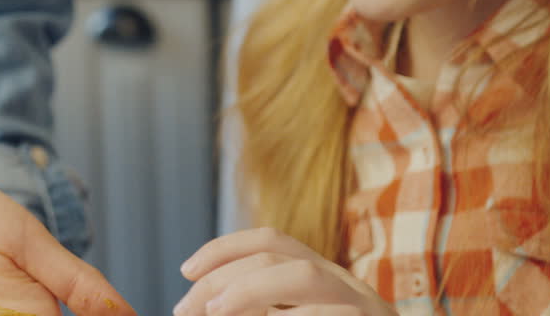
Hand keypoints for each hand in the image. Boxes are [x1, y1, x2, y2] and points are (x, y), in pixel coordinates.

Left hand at [174, 228, 396, 315]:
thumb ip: (265, 311)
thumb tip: (205, 307)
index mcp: (324, 277)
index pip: (271, 240)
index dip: (223, 249)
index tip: (185, 271)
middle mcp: (345, 283)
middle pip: (276, 255)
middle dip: (222, 277)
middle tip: (185, 308)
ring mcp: (364, 305)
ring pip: (303, 275)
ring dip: (250, 290)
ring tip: (216, 313)